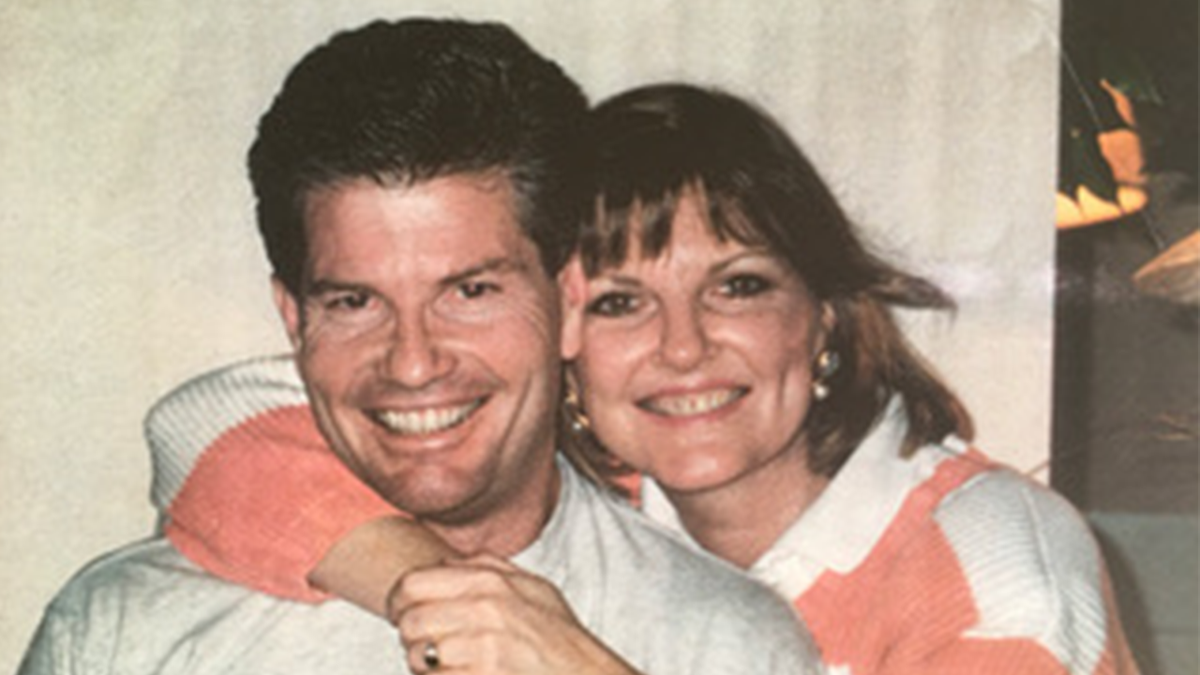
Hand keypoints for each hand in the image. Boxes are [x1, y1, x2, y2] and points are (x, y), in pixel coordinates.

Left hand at [388, 554, 639, 674]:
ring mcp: (482, 649)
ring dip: (424, 665)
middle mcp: (483, 611)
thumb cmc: (560, 637)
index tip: (401, 613)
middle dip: (411, 637)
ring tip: (448, 664)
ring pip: (418, 656)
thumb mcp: (533, 587)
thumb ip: (489, 566)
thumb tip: (444, 562)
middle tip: (427, 644)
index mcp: (489, 582)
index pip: (412, 584)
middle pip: (409, 622)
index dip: (398, 601)